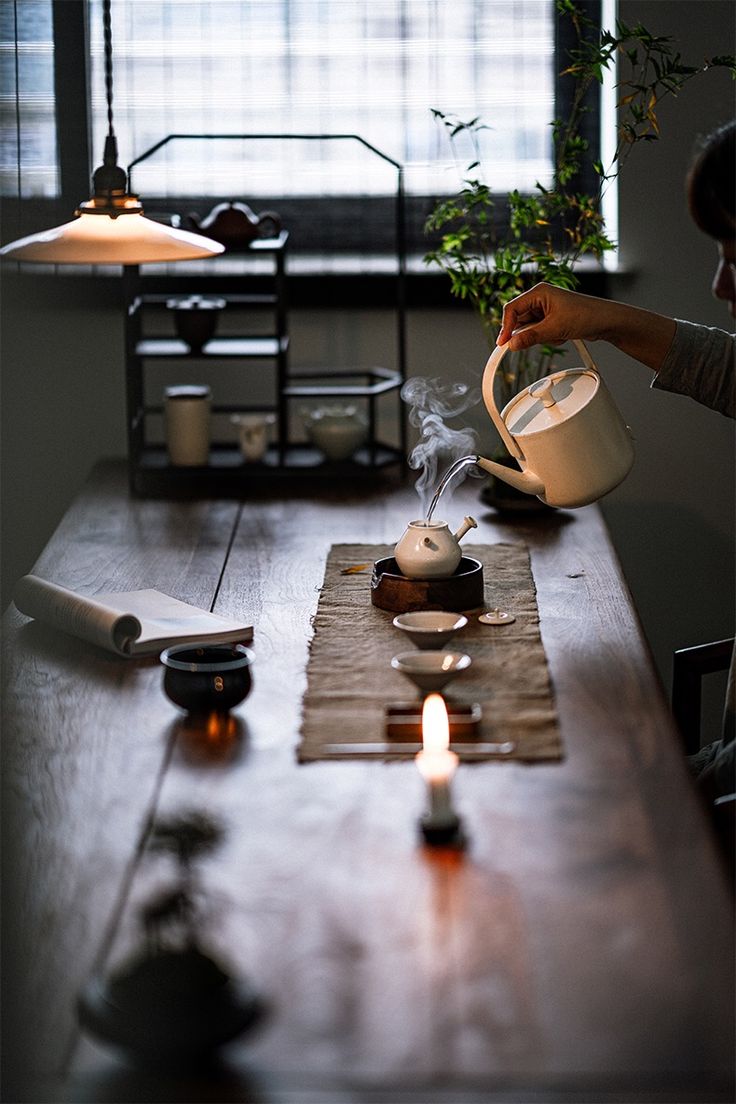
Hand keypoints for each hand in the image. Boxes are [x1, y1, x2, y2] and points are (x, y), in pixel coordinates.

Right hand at [496, 282, 676, 371]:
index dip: (505, 327)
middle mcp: (540, 298)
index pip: (512, 309)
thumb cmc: (585, 316)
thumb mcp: (555, 329)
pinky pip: (540, 332)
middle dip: (528, 333)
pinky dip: (547, 338)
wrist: (606, 321)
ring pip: (529, 328)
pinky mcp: (552, 318)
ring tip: (557, 335)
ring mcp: (546, 308)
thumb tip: (512, 344)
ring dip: (540, 337)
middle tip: (540, 339)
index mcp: (539, 292)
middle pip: (519, 319)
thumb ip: (530, 338)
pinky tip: (562, 336)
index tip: (503, 343)